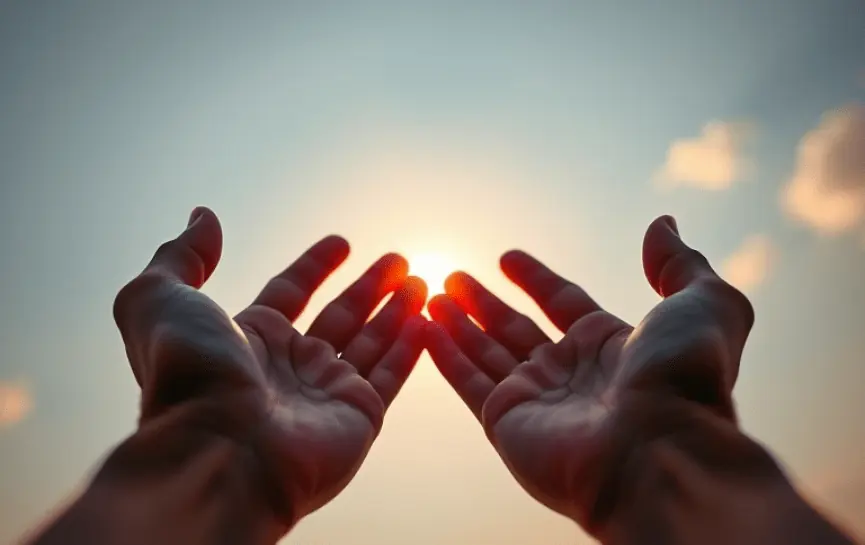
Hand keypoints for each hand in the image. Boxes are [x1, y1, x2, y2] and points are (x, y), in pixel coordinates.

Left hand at [112, 207, 426, 527]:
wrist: (220, 451)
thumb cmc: (188, 377)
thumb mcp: (159, 300)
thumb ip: (181, 255)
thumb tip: (203, 216)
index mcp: (249, 339)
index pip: (290, 292)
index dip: (314, 265)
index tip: (341, 242)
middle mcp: (289, 366)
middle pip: (339, 315)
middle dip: (369, 287)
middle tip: (399, 260)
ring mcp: (326, 393)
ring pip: (371, 341)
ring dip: (397, 311)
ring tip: (422, 281)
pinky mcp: (359, 416)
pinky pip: (391, 375)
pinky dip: (411, 348)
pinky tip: (426, 320)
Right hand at [424, 216, 753, 533]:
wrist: (659, 450)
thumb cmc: (684, 378)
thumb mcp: (703, 304)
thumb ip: (679, 264)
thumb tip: (662, 223)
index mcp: (610, 345)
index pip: (563, 302)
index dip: (536, 278)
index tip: (507, 257)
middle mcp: (570, 372)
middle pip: (515, 328)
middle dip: (483, 302)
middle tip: (451, 276)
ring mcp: (536, 399)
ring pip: (485, 352)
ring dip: (456, 324)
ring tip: (427, 295)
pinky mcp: (505, 422)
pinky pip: (467, 381)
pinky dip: (443, 355)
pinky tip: (423, 327)